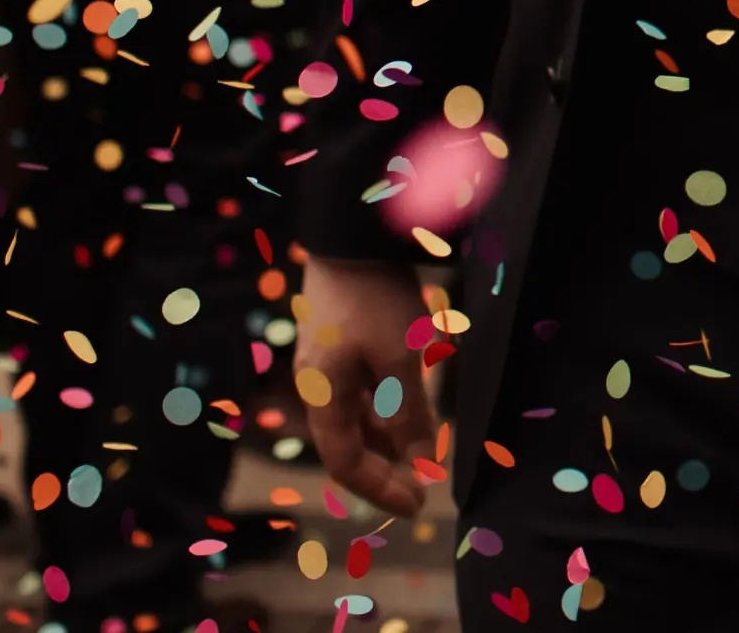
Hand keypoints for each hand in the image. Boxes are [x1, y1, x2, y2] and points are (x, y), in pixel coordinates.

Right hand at [297, 255, 442, 517]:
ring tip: (422, 452)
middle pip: (346, 443)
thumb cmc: (375, 297)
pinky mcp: (337, 340)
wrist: (353, 233)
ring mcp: (324, 361)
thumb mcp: (401, 357)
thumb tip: (422, 465)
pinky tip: (409, 405)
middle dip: (384, 468)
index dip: (379, 488)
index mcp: (322, 394)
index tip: (418, 505)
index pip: (345, 462)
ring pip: (354, 416)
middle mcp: (315, 383)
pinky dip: (383, 406)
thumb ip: (410, 413)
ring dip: (385, 437)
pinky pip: (358, 389)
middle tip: (422, 486)